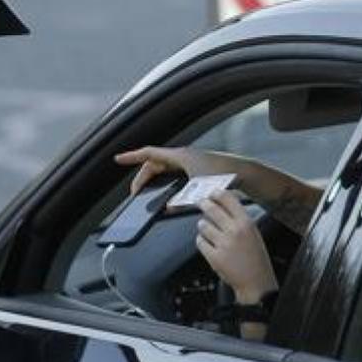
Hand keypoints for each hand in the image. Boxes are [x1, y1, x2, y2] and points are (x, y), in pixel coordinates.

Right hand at [114, 146, 244, 194]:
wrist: (243, 173)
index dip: (132, 157)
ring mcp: (189, 161)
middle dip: (141, 176)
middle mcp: (183, 156)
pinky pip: (172, 172)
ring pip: (163, 168)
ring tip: (144, 192)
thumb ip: (182, 200)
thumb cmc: (224, 177)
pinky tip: (163, 192)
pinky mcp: (195, 168)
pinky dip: (163, 180)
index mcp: (180, 156)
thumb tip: (167, 207)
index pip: (150, 153)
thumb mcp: (199, 191)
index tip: (118, 159)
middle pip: (154, 163)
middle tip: (134, 192)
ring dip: (152, 178)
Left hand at [195, 191, 278, 302]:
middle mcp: (234, 231)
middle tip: (202, 203)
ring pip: (203, 225)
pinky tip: (208, 244)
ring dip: (203, 226)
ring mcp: (223, 244)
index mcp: (246, 223)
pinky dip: (202, 241)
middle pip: (212, 209)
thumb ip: (240, 220)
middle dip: (204, 204)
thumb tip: (224, 206)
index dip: (217, 194)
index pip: (228, 199)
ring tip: (208, 230)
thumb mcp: (254, 234)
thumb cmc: (257, 259)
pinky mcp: (214, 256)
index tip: (212, 193)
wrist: (256, 283)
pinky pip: (200, 242)